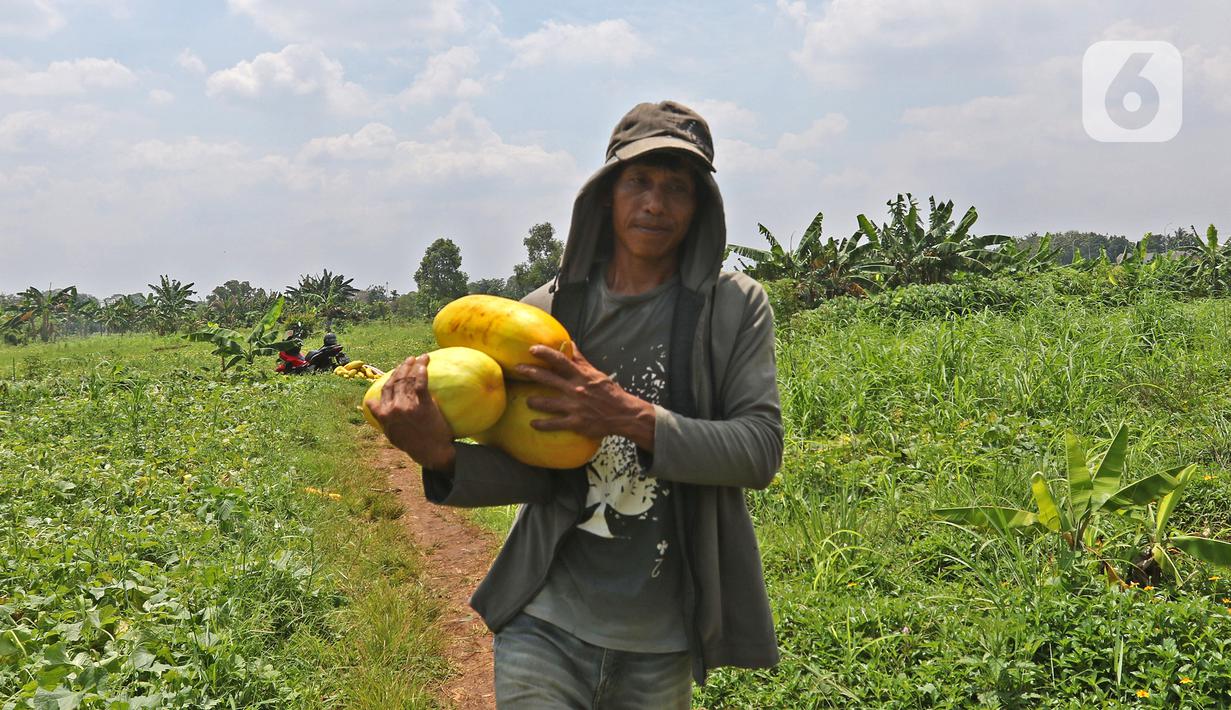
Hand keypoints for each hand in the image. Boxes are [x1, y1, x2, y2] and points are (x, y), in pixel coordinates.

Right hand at [368, 354, 455, 470]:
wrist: (431, 452)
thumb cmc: (413, 444)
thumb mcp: (390, 433)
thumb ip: (380, 417)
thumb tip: (371, 403)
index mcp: (384, 414)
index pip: (385, 390)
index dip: (390, 378)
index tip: (396, 371)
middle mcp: (394, 408)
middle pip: (396, 381)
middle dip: (402, 367)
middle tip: (409, 360)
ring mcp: (408, 406)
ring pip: (408, 380)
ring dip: (412, 365)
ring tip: (419, 357)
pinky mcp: (424, 405)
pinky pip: (421, 383)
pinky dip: (421, 371)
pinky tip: (424, 363)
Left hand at [516, 343, 656, 450]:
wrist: (623, 414)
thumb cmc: (609, 392)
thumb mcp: (596, 373)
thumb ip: (581, 360)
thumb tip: (570, 343)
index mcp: (581, 376)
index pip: (560, 360)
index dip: (545, 353)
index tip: (532, 349)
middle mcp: (575, 389)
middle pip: (548, 379)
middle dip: (530, 372)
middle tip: (518, 369)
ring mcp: (574, 407)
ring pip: (547, 403)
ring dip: (534, 400)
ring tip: (527, 400)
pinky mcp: (575, 423)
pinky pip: (554, 424)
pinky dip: (542, 424)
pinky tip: (533, 423)